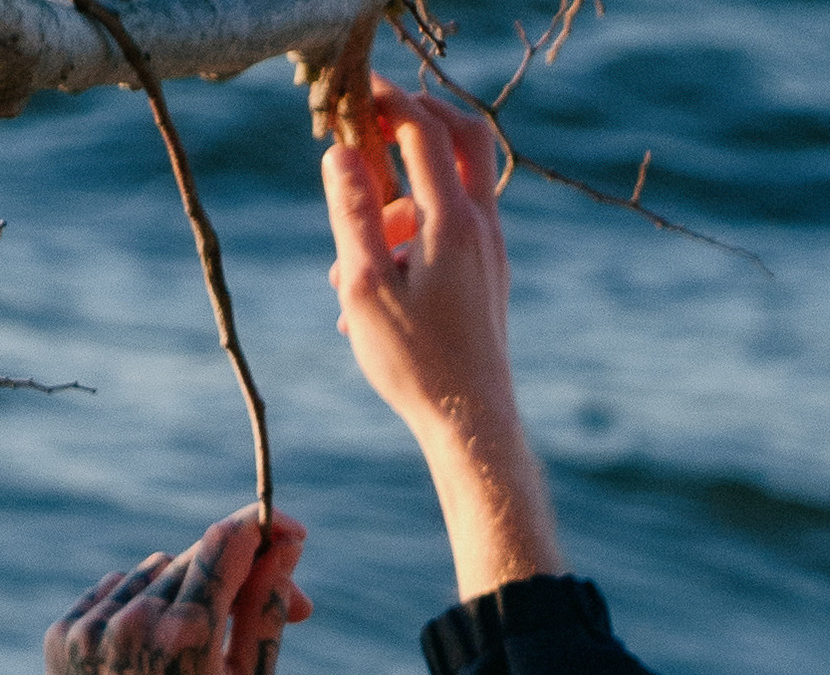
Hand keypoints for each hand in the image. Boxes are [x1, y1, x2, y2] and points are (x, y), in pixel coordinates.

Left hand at [21, 506, 310, 674]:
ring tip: (205, 647)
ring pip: (155, 570)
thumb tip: (285, 550)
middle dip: (238, 572)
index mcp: (186, 636)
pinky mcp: (62, 633)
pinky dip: (144, 606)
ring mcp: (91, 624)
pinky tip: (159, 654)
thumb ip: (266, 615)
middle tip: (271, 602)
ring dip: (189, 591)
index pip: (227, 543)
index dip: (263, 527)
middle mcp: (133, 619)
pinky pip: (116, 592)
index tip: (286, 528)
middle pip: (196, 557)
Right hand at [322, 79, 562, 600]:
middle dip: (419, 118)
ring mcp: (491, 255)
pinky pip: (452, 234)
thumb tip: (338, 153)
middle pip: (464, 138)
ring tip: (346, 263)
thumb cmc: (416, 364)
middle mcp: (482, 229)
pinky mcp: (488, 281)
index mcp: (452, 222)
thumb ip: (353, 214)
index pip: (424, 128)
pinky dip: (414, 237)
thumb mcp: (366, 286)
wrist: (473, 425)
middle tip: (375, 123)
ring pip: (452, 193)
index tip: (355, 93)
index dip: (388, 100)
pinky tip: (372, 296)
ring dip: (400, 202)